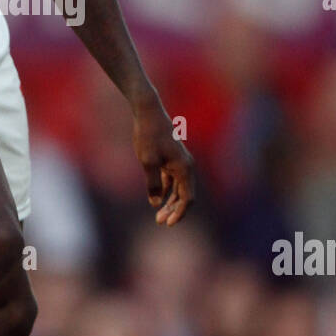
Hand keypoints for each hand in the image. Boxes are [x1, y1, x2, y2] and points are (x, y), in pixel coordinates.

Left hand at [132, 98, 194, 225]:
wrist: (148, 112)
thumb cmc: (148, 135)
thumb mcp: (147, 161)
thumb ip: (152, 184)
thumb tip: (155, 203)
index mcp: (185, 167)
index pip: (188, 198)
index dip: (179, 212)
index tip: (168, 223)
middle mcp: (186, 166)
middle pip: (184, 195)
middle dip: (174, 210)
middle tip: (159, 221)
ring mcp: (179, 162)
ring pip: (178, 189)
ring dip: (170, 202)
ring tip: (158, 215)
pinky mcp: (170, 159)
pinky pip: (172, 180)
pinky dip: (166, 191)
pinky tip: (156, 200)